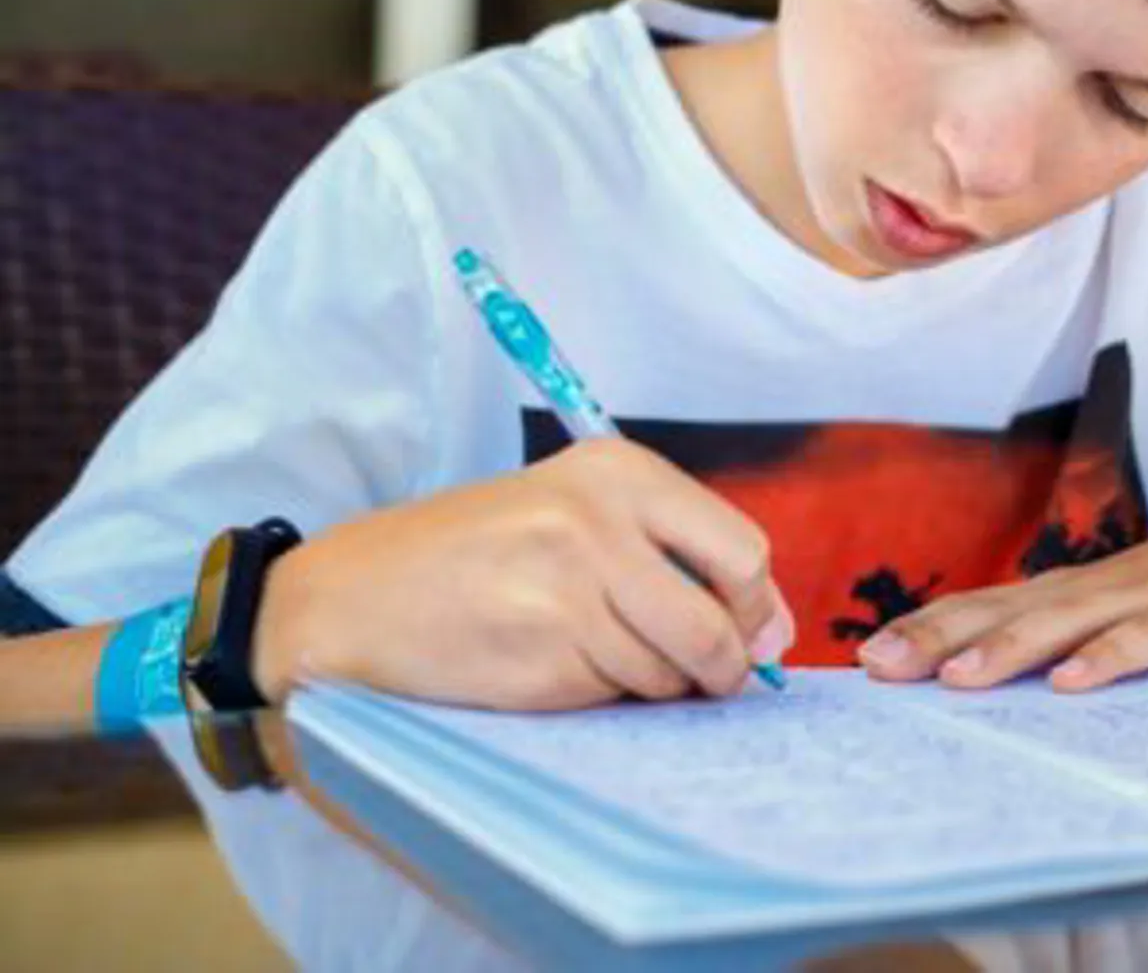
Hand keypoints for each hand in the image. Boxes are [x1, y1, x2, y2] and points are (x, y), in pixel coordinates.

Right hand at [252, 440, 794, 708]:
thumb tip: (773, 631)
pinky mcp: (542, 650)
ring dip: (651, 683)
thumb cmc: (477, 553)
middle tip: (700, 674)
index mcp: (619, 471)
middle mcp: (600, 518)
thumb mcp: (576, 512)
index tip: (746, 634)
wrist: (354, 594)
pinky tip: (553, 665)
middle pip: (720, 622)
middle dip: (723, 664)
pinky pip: (614, 694)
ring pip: (670, 670)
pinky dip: (600, 695)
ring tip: (591, 651)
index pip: (742, 550)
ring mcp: (570, 586)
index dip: (755, 609)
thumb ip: (675, 553)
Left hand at [856, 507, 1147, 693]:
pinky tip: (1070, 682)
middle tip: (876, 665)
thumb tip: (1009, 668)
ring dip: (1005, 648)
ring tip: (952, 677)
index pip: (989, 604)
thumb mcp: (1133, 607)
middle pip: (1007, 609)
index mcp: (1080, 589)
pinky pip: (1145, 642)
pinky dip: (1107, 659)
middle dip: (939, 636)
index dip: (929, 626)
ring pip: (1064, 622)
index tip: (867, 655)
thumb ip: (1078, 631)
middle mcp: (1099, 586)